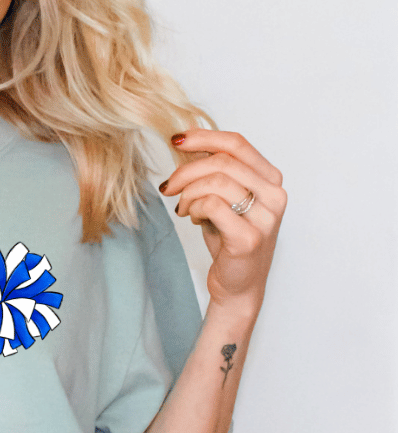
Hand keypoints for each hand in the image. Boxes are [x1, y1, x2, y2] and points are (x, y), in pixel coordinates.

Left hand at [159, 129, 286, 317]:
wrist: (238, 284)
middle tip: (169, 187)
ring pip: (216, 182)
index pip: (237, 144)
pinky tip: (192, 218)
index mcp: (270, 180)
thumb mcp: (223, 200)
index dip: (204, 137)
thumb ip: (214, 174)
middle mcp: (274, 195)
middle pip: (222, 161)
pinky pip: (212, 205)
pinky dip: (194, 208)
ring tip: (183, 208)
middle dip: (186, 171)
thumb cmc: (229, 240)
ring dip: (188, 193)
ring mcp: (265, 217)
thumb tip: (186, 145)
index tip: (176, 141)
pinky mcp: (249, 238)